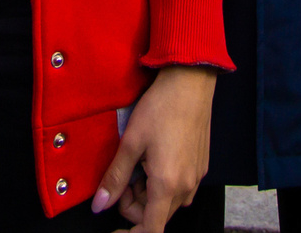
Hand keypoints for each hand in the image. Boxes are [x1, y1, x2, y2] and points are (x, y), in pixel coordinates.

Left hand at [93, 65, 215, 231]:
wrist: (190, 83)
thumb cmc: (160, 109)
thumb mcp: (131, 143)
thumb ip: (115, 178)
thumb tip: (99, 205)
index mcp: (167, 185)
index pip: (151, 230)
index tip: (115, 228)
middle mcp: (186, 187)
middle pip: (157, 217)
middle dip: (134, 205)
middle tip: (123, 176)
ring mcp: (196, 177)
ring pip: (168, 203)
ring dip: (148, 195)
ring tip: (138, 164)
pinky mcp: (201, 167)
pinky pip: (180, 189)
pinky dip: (162, 184)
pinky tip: (154, 159)